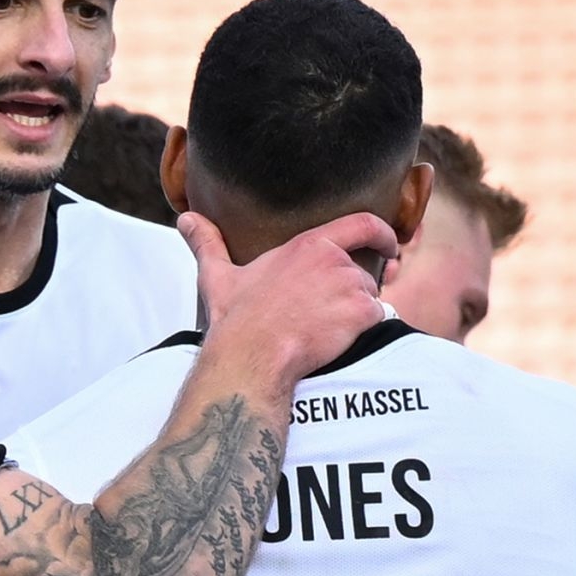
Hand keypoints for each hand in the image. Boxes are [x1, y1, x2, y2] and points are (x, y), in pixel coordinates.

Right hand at [180, 210, 396, 383]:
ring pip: (371, 297)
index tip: (390, 244)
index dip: (383, 233)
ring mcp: (350, 286)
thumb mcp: (218, 276)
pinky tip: (336, 339)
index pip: (362, 224)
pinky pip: (377, 318)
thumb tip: (186, 219)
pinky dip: (363, 330)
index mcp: (307, 245)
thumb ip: (207, 243)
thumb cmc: (236, 319)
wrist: (252, 356)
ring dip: (357, 312)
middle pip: (363, 271)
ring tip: (326, 329)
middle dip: (354, 290)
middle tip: (334, 310)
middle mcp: (334, 260)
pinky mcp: (361, 313)